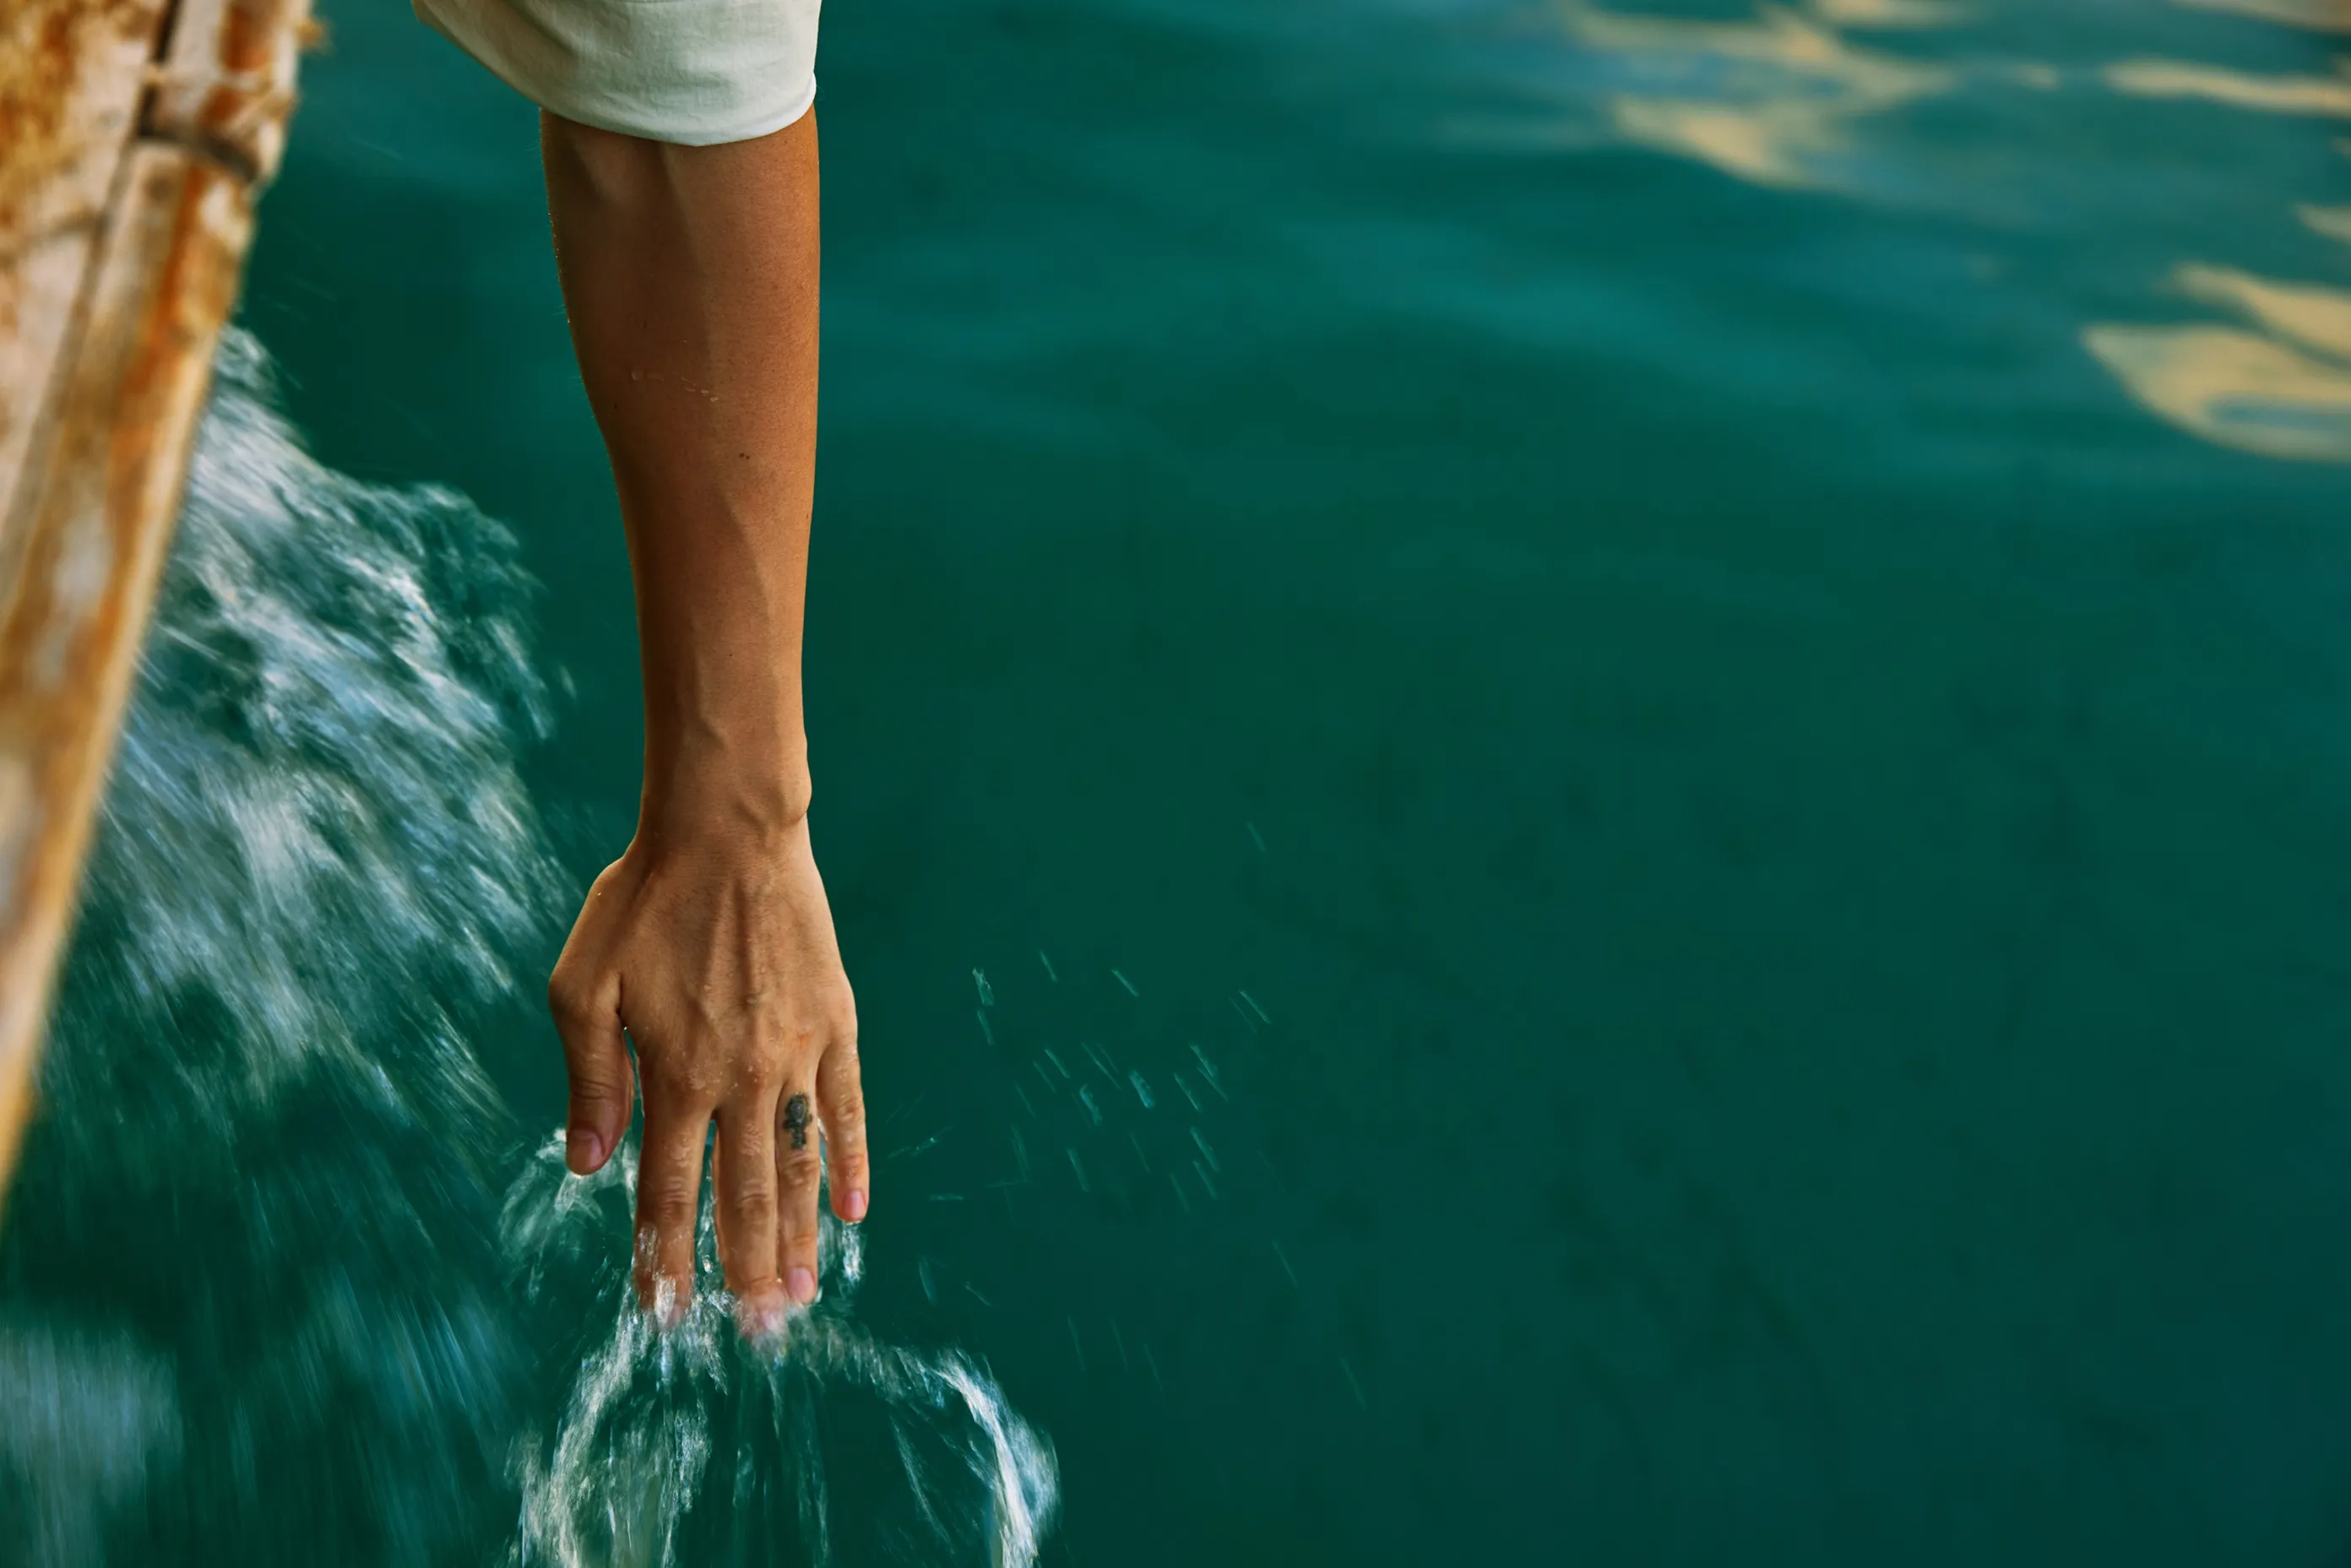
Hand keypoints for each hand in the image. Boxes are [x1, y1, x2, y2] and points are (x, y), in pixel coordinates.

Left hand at [547, 813, 866, 1331]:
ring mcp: (795, 1053)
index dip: (665, 1258)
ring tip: (800, 1295)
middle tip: (754, 1332)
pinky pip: (846, 1108)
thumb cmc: (643, 901)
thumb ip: (588, 1079)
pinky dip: (850, 1162)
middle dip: (745, 1272)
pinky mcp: (834, 1023)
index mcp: (674, 1074)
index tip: (667, 1314)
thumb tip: (587, 1166)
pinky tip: (852, 1212)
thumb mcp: (582, 986)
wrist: (728, 831)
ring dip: (799, 1238)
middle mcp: (739, 1076)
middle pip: (743, 1198)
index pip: (667, 1192)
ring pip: (798, 1166)